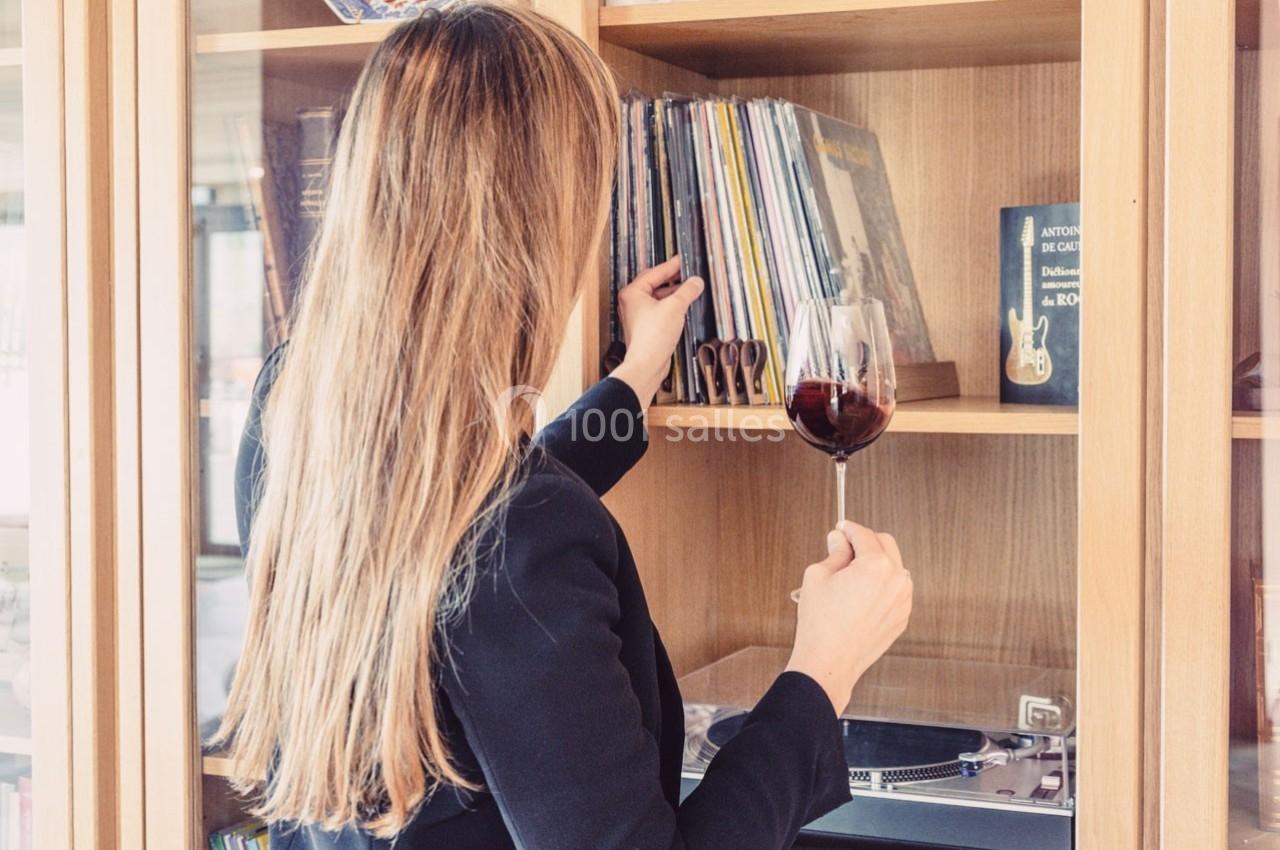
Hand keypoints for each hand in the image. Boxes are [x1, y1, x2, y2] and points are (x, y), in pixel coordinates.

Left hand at [610, 255, 704, 411]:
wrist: (647, 364)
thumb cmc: (653, 337)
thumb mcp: (675, 307)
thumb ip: (687, 291)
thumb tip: (696, 282)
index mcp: (633, 292)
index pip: (655, 272)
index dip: (672, 265)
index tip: (683, 260)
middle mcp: (632, 302)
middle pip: (655, 284)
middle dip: (673, 279)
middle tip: (688, 272)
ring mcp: (638, 316)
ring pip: (658, 298)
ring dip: (673, 294)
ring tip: (690, 289)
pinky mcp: (645, 327)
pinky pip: (659, 310)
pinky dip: (671, 307)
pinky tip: (683, 307)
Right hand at [785, 521, 912, 713]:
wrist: (829, 662)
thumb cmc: (821, 624)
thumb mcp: (818, 576)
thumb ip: (834, 552)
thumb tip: (839, 540)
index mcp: (876, 566)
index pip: (864, 534)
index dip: (849, 529)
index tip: (841, 529)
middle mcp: (896, 581)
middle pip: (886, 544)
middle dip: (865, 542)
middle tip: (844, 547)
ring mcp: (902, 600)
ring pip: (894, 567)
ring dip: (877, 562)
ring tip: (851, 574)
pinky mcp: (901, 617)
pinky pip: (896, 590)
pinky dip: (882, 584)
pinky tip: (860, 594)